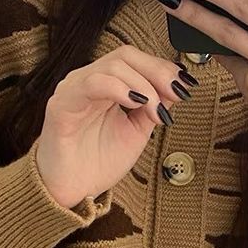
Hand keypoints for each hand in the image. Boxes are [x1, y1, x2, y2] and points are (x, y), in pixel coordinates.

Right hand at [36, 45, 194, 208]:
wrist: (73, 191)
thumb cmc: (99, 162)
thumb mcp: (137, 131)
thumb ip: (153, 107)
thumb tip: (176, 88)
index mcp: (105, 85)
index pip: (135, 60)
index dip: (162, 67)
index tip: (186, 85)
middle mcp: (88, 81)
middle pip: (126, 55)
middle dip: (158, 71)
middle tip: (177, 92)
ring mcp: (73, 90)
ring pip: (112, 66)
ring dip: (143, 85)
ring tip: (155, 109)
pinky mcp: (61, 105)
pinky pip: (91, 84)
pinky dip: (118, 88)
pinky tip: (136, 102)